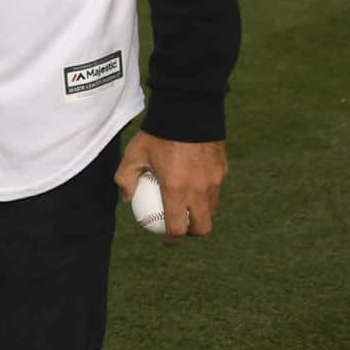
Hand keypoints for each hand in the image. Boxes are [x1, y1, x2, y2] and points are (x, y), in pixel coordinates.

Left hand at [115, 131, 227, 246]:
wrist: (187, 109)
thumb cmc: (157, 133)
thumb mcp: (133, 154)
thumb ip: (126, 179)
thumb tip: (127, 199)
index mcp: (176, 190)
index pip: (177, 228)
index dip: (172, 240)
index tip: (167, 240)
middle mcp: (199, 190)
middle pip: (202, 227)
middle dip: (192, 232)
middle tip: (182, 227)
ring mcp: (214, 181)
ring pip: (212, 210)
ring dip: (202, 214)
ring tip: (190, 207)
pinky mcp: (223, 170)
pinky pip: (216, 190)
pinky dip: (208, 194)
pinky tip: (197, 184)